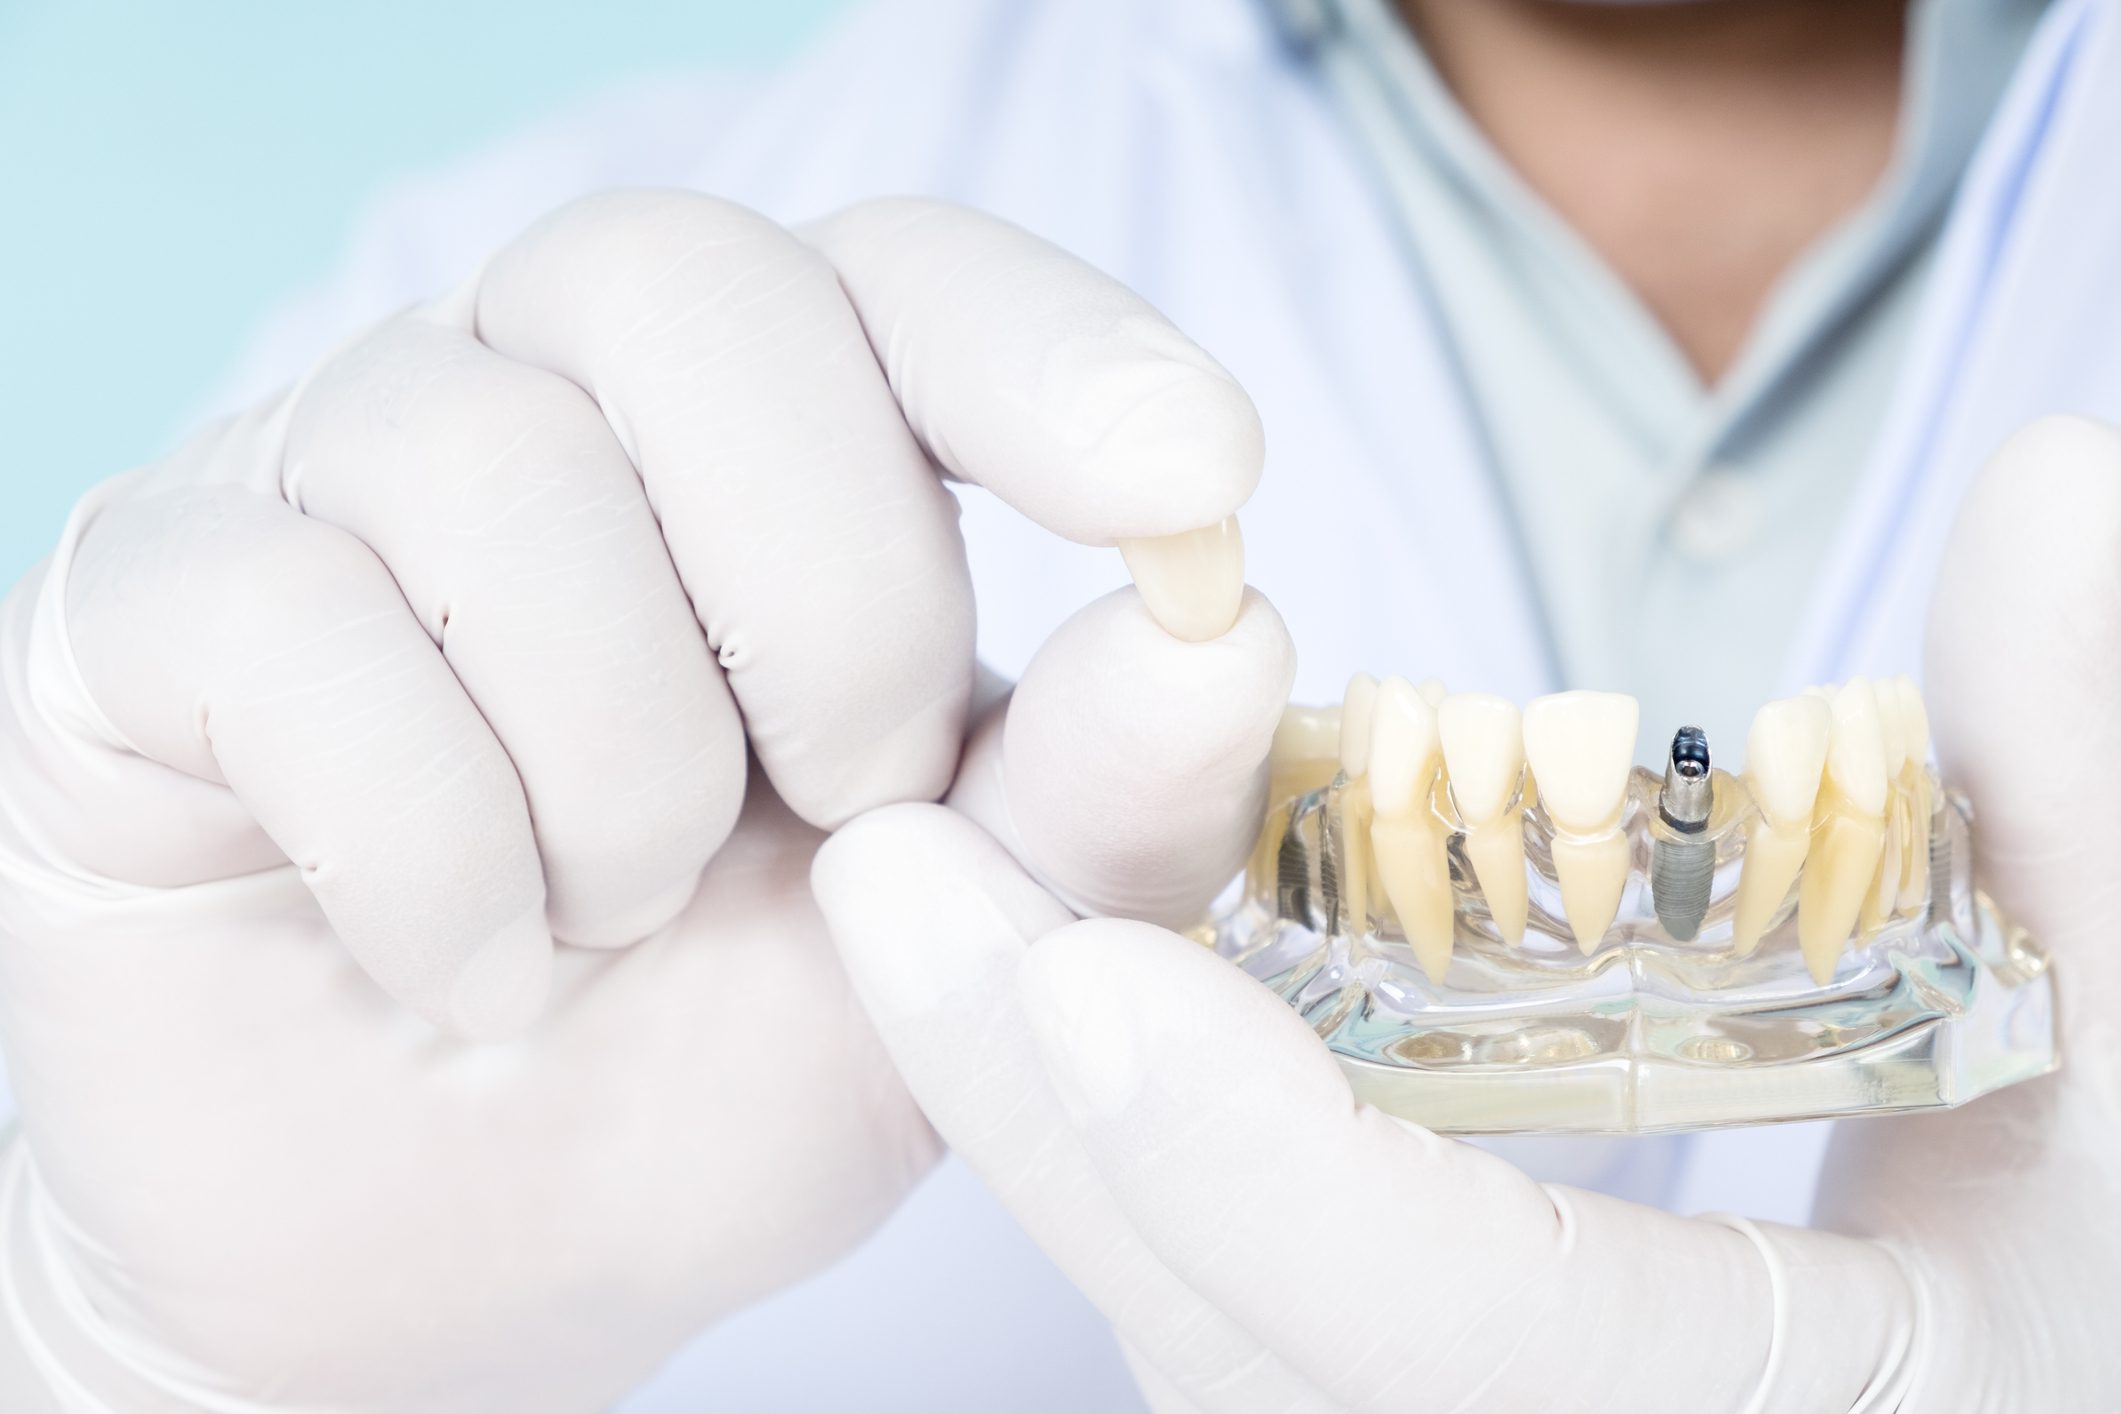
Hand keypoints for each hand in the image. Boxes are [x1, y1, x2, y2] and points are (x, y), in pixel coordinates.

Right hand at [0, 192, 1277, 1411]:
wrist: (454, 1255)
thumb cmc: (720, 1066)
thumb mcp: (960, 952)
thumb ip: (1097, 799)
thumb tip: (1227, 624)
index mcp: (766, 439)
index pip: (905, 274)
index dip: (1049, 349)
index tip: (1190, 480)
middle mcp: (540, 395)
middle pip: (691, 293)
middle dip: (828, 597)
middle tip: (844, 810)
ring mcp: (324, 477)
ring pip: (494, 466)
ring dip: (621, 771)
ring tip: (619, 924)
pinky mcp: (146, 608)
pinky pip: (290, 622)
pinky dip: (434, 855)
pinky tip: (465, 968)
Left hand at [817, 416, 2120, 1412]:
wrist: (1991, 1384)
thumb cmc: (2071, 1275)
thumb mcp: (2103, 1053)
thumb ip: (2065, 796)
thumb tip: (2055, 484)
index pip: (1480, 1355)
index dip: (1285, 1196)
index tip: (1098, 986)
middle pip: (1242, 1346)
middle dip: (1048, 1121)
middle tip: (890, 881)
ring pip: (1194, 1322)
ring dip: (1034, 1114)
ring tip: (908, 892)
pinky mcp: (1374, 1386)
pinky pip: (1211, 1296)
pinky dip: (1106, 1143)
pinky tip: (1038, 975)